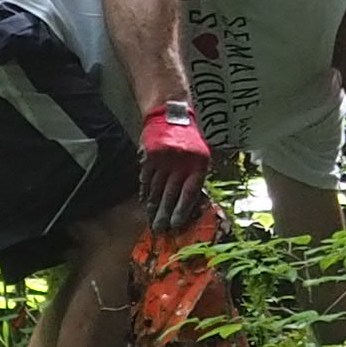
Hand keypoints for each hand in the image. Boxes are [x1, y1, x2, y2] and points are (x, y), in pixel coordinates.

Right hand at [137, 102, 212, 232]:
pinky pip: (146, 179)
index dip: (182, 210)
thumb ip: (196, 178)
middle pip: (170, 194)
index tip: (175, 224)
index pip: (189, 192)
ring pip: (156, 189)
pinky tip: (144, 203)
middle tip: (159, 229)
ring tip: (150, 220)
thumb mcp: (201, 156)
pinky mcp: (148, 156)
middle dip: (164, 214)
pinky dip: (145, 192)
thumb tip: (190, 206)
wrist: (171, 116)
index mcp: (197, 164)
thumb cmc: (189, 141)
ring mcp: (163, 160)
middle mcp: (180, 163)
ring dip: (153, 207)